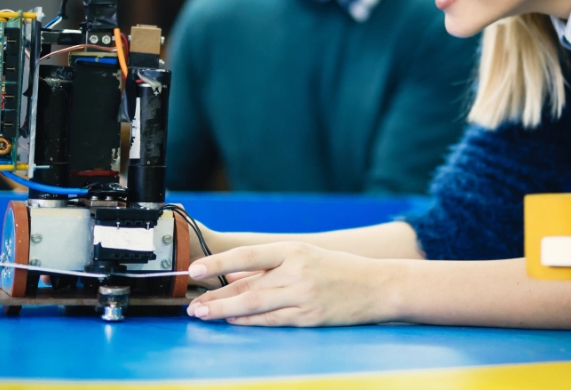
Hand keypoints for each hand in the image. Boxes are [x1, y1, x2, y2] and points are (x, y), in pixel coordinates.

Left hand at [186, 242, 395, 326]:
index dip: (218, 263)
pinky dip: (248, 321)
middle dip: (216, 296)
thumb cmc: (339, 270)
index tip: (195, 269)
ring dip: (225, 311)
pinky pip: (271, 321)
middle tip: (192, 303)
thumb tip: (235, 277)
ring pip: (254, 305)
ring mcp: (303, 297)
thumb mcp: (306, 257)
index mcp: (294, 250)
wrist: (378, 286)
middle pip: (246, 286)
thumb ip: (271, 268)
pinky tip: (232, 321)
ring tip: (203, 314)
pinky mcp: (309, 318)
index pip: (248, 256)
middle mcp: (297, 272)